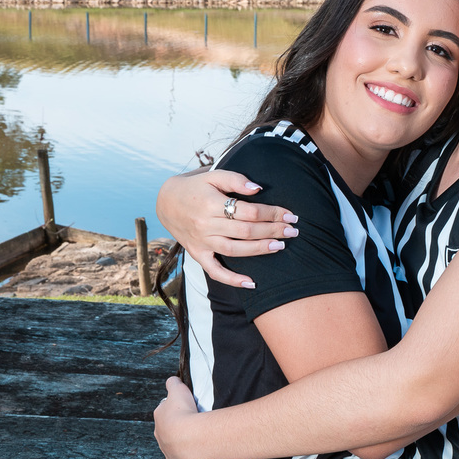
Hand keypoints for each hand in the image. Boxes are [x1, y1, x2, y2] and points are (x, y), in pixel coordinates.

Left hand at [153, 376, 201, 458]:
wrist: (189, 437)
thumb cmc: (184, 412)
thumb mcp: (178, 388)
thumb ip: (173, 382)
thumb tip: (172, 380)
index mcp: (159, 415)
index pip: (165, 409)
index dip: (176, 408)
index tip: (186, 408)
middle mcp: (158, 433)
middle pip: (167, 427)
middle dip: (177, 425)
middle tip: (192, 422)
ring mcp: (165, 448)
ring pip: (172, 443)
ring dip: (181, 440)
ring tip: (195, 436)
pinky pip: (178, 457)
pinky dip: (185, 454)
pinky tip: (194, 449)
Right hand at [156, 169, 298, 287]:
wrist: (165, 202)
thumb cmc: (195, 186)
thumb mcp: (213, 175)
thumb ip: (235, 180)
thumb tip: (258, 189)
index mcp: (210, 203)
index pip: (248, 211)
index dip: (271, 213)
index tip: (289, 214)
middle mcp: (205, 225)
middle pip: (245, 231)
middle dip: (272, 231)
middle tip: (293, 231)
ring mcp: (201, 242)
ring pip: (235, 250)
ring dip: (260, 250)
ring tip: (280, 246)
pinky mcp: (197, 254)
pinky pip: (215, 271)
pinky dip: (232, 279)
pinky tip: (251, 283)